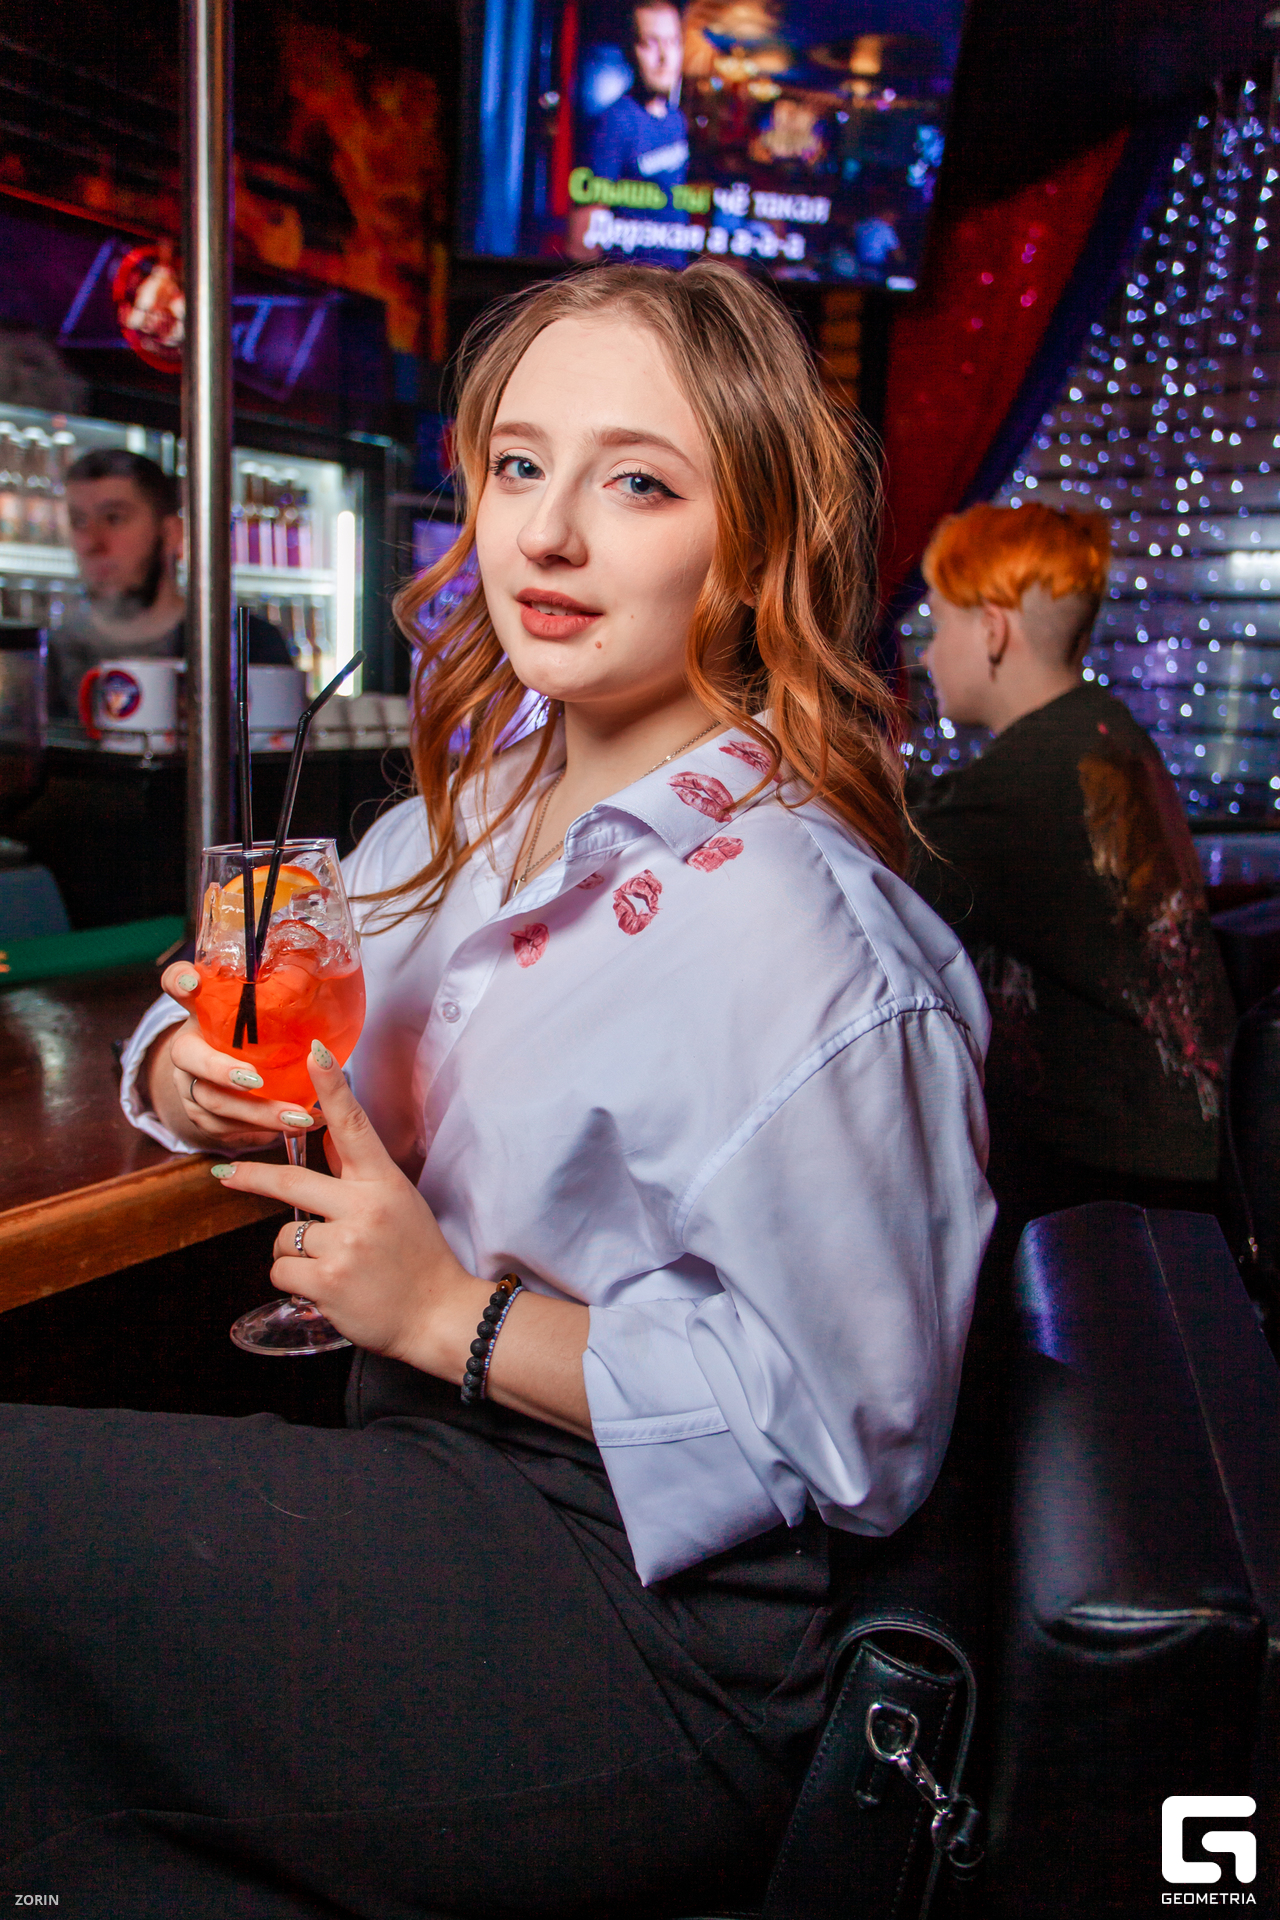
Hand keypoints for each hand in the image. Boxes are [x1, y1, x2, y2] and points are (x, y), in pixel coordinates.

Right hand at [146, 964, 313, 1152]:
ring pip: (211, 1102)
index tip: (194, 983)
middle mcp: (186, 1046)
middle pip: (189, 1057)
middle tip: (255, 1079)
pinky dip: (260, 1132)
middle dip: (223, 1071)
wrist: (236, 1078)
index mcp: (200, 1010)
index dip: (180, 982)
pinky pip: (224, 1129)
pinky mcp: (199, 1116)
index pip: (176, 984)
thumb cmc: (259, 1036)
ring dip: (257, 1114)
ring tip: (298, 1117)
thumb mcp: (266, 1014)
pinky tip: (293, 1129)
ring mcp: (188, 1084)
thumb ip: (280, 995)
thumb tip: (320, 976)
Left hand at [208, 1043, 489, 1371]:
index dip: (332, 1086)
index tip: (314, 1052)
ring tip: (333, 1266)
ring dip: (295, 1252)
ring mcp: (344, 1246)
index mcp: (384, 1184)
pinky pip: (282, 1271)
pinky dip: (296, 1281)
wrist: (438, 1315)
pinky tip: (327, 1288)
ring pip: (283, 1236)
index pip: (354, 1126)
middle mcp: (363, 1209)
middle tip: (226, 1174)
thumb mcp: (398, 1204)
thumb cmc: (419, 1258)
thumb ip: (359, 1173)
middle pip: (290, 1181)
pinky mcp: (326, 1281)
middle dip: (251, 1177)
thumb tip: (327, 1135)